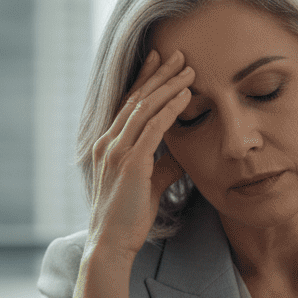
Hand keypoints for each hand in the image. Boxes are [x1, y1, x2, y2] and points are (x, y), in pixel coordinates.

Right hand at [84, 49, 193, 263]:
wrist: (111, 243)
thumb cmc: (128, 218)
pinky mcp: (131, 164)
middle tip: (178, 54)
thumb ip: (164, 166)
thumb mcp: (149, 185)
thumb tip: (182, 155)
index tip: (158, 59)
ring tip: (189, 69)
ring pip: (145, 108)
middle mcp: (109, 142)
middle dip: (158, 74)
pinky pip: (153, 129)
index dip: (143, 79)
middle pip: (136, 98)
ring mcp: (117, 152)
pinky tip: (185, 96)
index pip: (127, 104)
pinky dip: (170, 109)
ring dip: (169, 86)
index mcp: (108, 145)